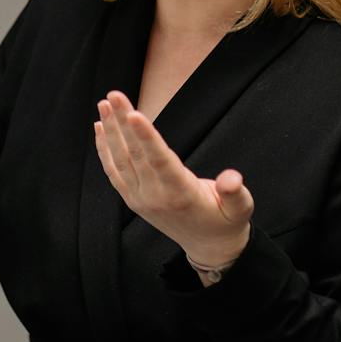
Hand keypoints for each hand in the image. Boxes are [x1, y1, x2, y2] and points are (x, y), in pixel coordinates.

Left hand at [94, 90, 251, 266]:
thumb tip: (232, 179)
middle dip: (123, 122)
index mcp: (181, 194)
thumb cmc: (226, 220)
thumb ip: (235, 193)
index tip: (133, 113)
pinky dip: (104, 148)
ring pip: (120, 160)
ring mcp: (140, 198)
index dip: (146, 136)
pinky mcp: (133, 199)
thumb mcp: (240, 209)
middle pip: (135, 154)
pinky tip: (100, 126)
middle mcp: (155, 196)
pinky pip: (114, 171)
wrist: (208, 246)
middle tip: (114, 95)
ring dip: (111, 130)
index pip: (160, 160)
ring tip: (105, 103)